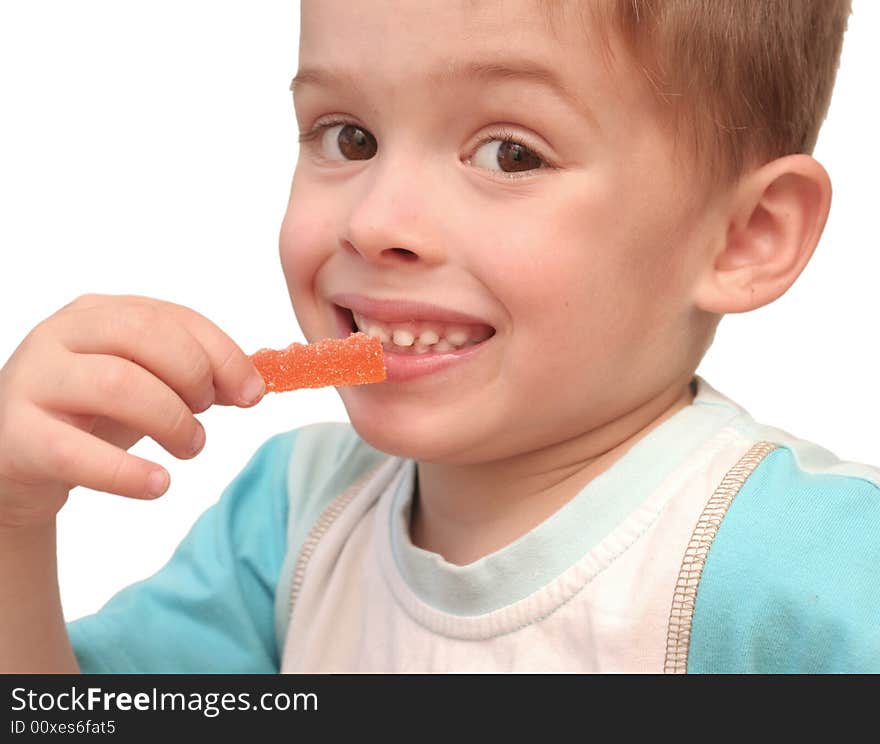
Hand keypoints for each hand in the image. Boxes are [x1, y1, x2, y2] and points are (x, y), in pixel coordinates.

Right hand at [0, 293, 264, 528]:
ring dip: (171, 419)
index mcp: (99, 313)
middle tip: (207, 416)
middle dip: (194, 376)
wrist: (17, 460)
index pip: (172, 317)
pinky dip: (127, 472)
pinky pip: (74, 452)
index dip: (223, 354)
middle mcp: (61, 335)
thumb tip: (252, 385)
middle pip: (144, 336)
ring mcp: (34, 381)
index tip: (253, 392)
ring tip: (191, 448)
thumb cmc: (90, 415)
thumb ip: (194, 377)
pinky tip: (158, 484)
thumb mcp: (144, 384)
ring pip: (116, 384)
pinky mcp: (17, 435)